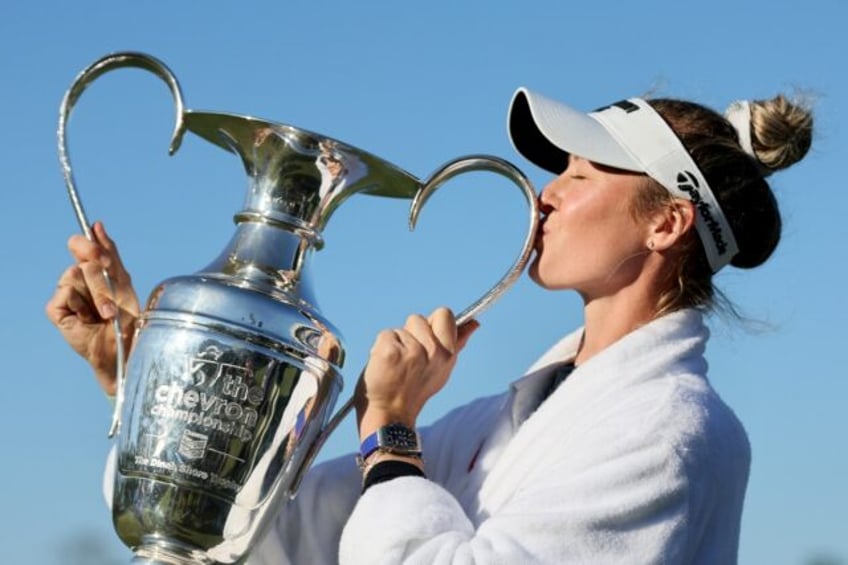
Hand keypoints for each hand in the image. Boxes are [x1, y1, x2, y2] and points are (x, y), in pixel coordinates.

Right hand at [45, 222, 139, 395]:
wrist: (124, 350)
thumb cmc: (128, 320)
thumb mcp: (125, 284)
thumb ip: (111, 255)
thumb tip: (97, 225)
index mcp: (96, 271)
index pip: (85, 244)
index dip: (91, 242)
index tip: (102, 247)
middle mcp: (80, 279)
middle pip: (81, 255)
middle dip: (99, 268)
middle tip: (110, 280)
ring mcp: (68, 294)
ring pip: (74, 274)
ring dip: (98, 294)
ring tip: (108, 314)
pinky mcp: (57, 310)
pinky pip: (65, 293)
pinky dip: (81, 306)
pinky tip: (91, 320)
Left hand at [354, 307, 478, 440]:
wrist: (391, 415)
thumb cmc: (414, 391)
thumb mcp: (442, 368)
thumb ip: (457, 343)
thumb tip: (473, 324)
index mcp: (448, 354)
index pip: (444, 314)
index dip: (431, 324)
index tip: (424, 340)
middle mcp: (433, 352)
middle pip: (417, 319)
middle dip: (409, 334)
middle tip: (407, 359)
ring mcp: (411, 352)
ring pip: (398, 329)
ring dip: (394, 343)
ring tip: (395, 365)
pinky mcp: (389, 352)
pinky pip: (384, 336)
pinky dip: (379, 349)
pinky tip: (384, 366)